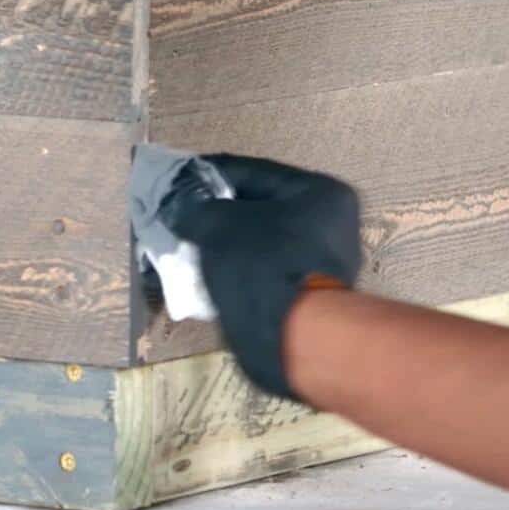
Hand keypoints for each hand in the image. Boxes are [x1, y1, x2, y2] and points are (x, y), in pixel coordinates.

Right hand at [160, 154, 361, 400]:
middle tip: (181, 215)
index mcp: (321, 193)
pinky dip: (236, 265)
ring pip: (260, 240)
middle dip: (217, 212)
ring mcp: (324, 262)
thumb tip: (178, 204)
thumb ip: (194, 206)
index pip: (252, 171)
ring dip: (225, 241)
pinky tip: (206, 270)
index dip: (208, 173)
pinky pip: (264, 267)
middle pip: (259, 207)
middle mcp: (331, 223)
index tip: (177, 179)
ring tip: (187, 244)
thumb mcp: (216, 224)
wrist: (289, 338)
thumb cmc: (259, 265)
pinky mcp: (310, 294)